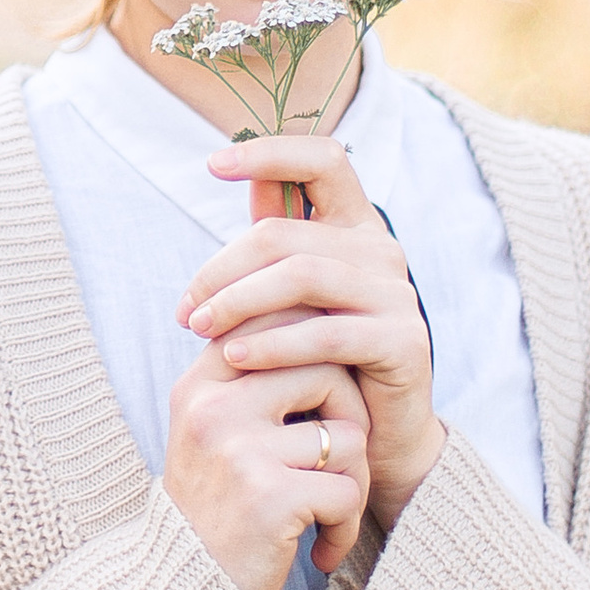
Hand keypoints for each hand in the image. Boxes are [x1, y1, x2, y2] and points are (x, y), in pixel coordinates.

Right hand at [162, 347, 369, 589]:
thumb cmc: (214, 516)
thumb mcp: (213, 437)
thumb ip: (251, 383)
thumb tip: (317, 328)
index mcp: (198, 387)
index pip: (275, 326)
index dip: (319, 351)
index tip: (329, 397)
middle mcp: (213, 409)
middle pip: (325, 370)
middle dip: (352, 418)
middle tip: (343, 462)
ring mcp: (239, 450)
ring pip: (349, 437)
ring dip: (353, 485)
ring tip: (327, 517)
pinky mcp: (270, 496)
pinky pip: (347, 491)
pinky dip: (344, 528)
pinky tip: (320, 550)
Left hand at [177, 134, 444, 530]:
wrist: (375, 438)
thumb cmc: (321, 361)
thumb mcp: (292, 297)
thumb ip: (274, 239)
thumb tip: (236, 173)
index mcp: (356, 226)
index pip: (323, 159)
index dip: (270, 151)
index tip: (212, 163)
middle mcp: (383, 250)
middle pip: (287, 233)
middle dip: (222, 269)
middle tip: (185, 310)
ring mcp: (398, 294)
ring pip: (301, 275)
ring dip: (238, 303)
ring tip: (200, 330)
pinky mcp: (404, 342)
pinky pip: (326, 333)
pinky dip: (272, 344)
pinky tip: (234, 358)